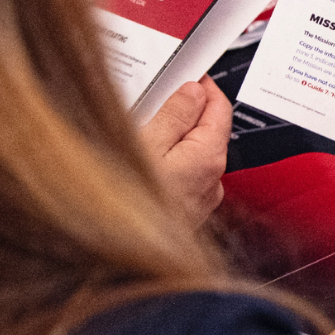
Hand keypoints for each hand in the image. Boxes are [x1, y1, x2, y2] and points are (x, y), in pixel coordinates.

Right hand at [136, 77, 230, 226]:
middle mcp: (212, 181)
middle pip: (206, 130)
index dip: (202, 84)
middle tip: (155, 97)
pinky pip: (181, 177)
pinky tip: (139, 162)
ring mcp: (199, 200)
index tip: (184, 71)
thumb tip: (192, 91)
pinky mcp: (184, 213)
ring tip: (140, 130)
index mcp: (208, 157)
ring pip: (192, 154)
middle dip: (184, 110)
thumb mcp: (145, 143)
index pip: (219, 106)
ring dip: (172, 138)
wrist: (115, 263)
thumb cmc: (125, 207)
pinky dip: (166, 163)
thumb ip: (174, 114)